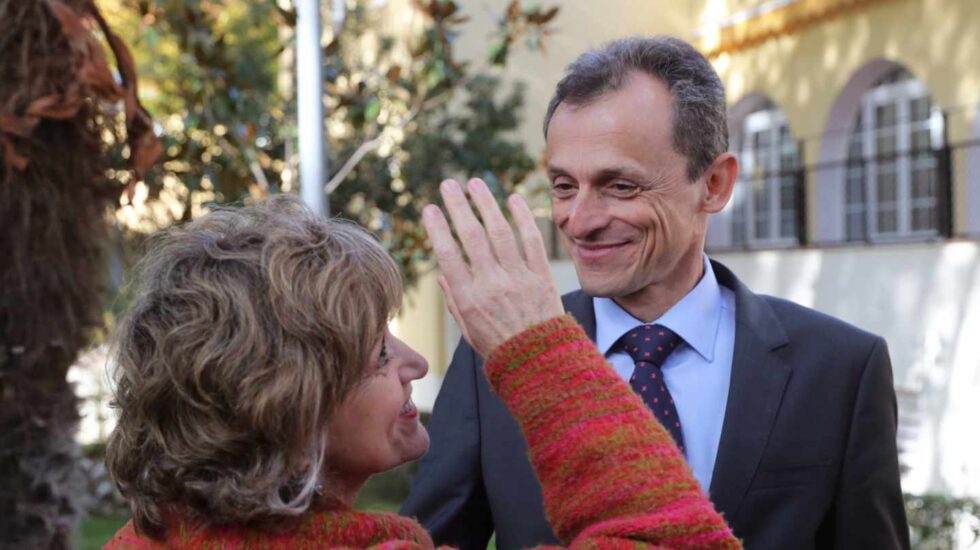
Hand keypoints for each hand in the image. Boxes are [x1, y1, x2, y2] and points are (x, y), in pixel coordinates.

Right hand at [422, 178, 563, 357]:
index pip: (448, 255)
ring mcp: (518, 278)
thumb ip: (454, 300)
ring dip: (486, 203)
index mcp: (469, 299)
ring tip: (475, 183)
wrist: (540, 362)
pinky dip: (523, 217)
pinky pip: (532, 240)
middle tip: (448, 185)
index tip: (429, 209)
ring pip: (500, 231)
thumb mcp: (468, 330)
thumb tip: (444, 275)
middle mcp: (492, 285)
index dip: (437, 228)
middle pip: (471, 236)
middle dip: (458, 206)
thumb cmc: (500, 348)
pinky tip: (513, 199)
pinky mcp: (541, 275)